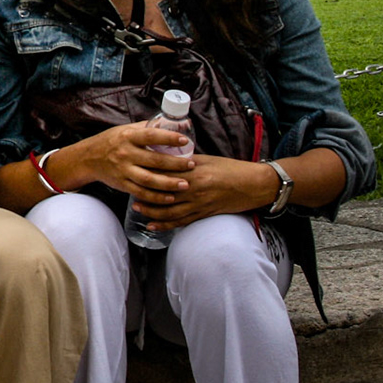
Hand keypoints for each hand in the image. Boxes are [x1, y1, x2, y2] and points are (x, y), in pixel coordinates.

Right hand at [76, 123, 196, 201]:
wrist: (88, 158)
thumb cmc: (112, 141)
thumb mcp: (126, 130)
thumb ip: (147, 128)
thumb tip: (174, 123)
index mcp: (128, 137)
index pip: (150, 136)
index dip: (168, 138)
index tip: (185, 140)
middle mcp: (125, 153)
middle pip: (154, 160)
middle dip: (175, 164)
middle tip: (192, 165)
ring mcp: (123, 170)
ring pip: (149, 180)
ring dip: (169, 184)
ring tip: (185, 184)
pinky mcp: (122, 184)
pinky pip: (141, 193)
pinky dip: (157, 197)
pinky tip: (170, 197)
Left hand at [132, 155, 279, 229]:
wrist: (254, 185)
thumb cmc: (232, 169)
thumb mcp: (208, 160)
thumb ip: (187, 161)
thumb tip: (168, 157)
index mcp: (194, 171)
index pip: (165, 171)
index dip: (148, 171)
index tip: (134, 169)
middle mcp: (194, 188)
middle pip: (163, 192)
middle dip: (144, 192)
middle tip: (128, 189)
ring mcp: (199, 203)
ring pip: (169, 210)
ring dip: (151, 210)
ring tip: (137, 207)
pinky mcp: (204, 214)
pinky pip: (182, 222)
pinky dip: (166, 225)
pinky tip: (153, 225)